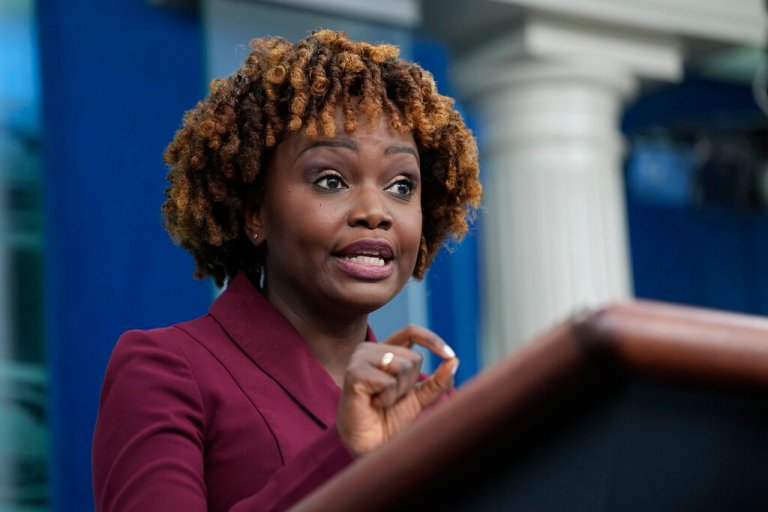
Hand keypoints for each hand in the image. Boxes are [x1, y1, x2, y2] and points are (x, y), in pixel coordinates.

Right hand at [336, 324, 458, 455]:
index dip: (432, 339)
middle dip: (409, 383)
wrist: (370, 445)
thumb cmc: (390, 420)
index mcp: (385, 350)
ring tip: (381, 401)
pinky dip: (386, 398)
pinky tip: (373, 404)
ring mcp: (360, 358)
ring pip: (402, 366)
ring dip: (398, 392)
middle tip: (391, 398)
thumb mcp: (419, 398)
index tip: (449, 355)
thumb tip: (454, 360)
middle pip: (412, 356)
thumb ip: (437, 381)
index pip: (411, 332)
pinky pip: (388, 381)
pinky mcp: (354, 372)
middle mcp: (370, 349)